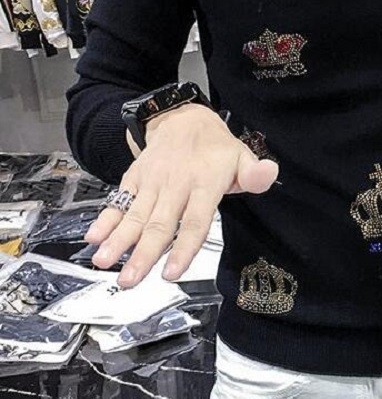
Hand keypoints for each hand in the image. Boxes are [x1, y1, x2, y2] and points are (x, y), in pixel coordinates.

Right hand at [84, 104, 278, 288]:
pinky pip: (119, 199)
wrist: (183, 118)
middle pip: (160, 224)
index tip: (171, 273)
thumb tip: (270, 173)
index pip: (195, 220)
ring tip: (104, 262)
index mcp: (204, 182)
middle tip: (130, 280)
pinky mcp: (135, 178)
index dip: (183, 248)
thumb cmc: (216, 148)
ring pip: (136, 214)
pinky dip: (105, 218)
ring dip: (119, 240)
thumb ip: (255, 174)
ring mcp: (153, 181)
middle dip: (143, 253)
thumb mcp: (242, 157)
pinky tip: (94, 237)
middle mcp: (176, 184)